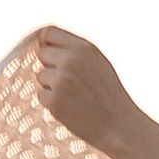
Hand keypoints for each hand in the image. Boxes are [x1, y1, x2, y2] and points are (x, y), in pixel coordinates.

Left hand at [33, 26, 138, 158]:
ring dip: (50, 85)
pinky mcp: (54, 101)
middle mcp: (70, 61)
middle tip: (67, 81)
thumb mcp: (98, 62)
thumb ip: (75, 51)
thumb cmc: (109, 95)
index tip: (48, 52)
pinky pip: (41, 95)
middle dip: (49, 66)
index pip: (49, 32)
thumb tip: (46, 44)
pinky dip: (51, 102)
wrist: (118, 125)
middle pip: (42, 53)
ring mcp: (61, 81)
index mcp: (83, 48)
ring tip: (71, 96)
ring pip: (40, 76)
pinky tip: (69, 107)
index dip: (45, 42)